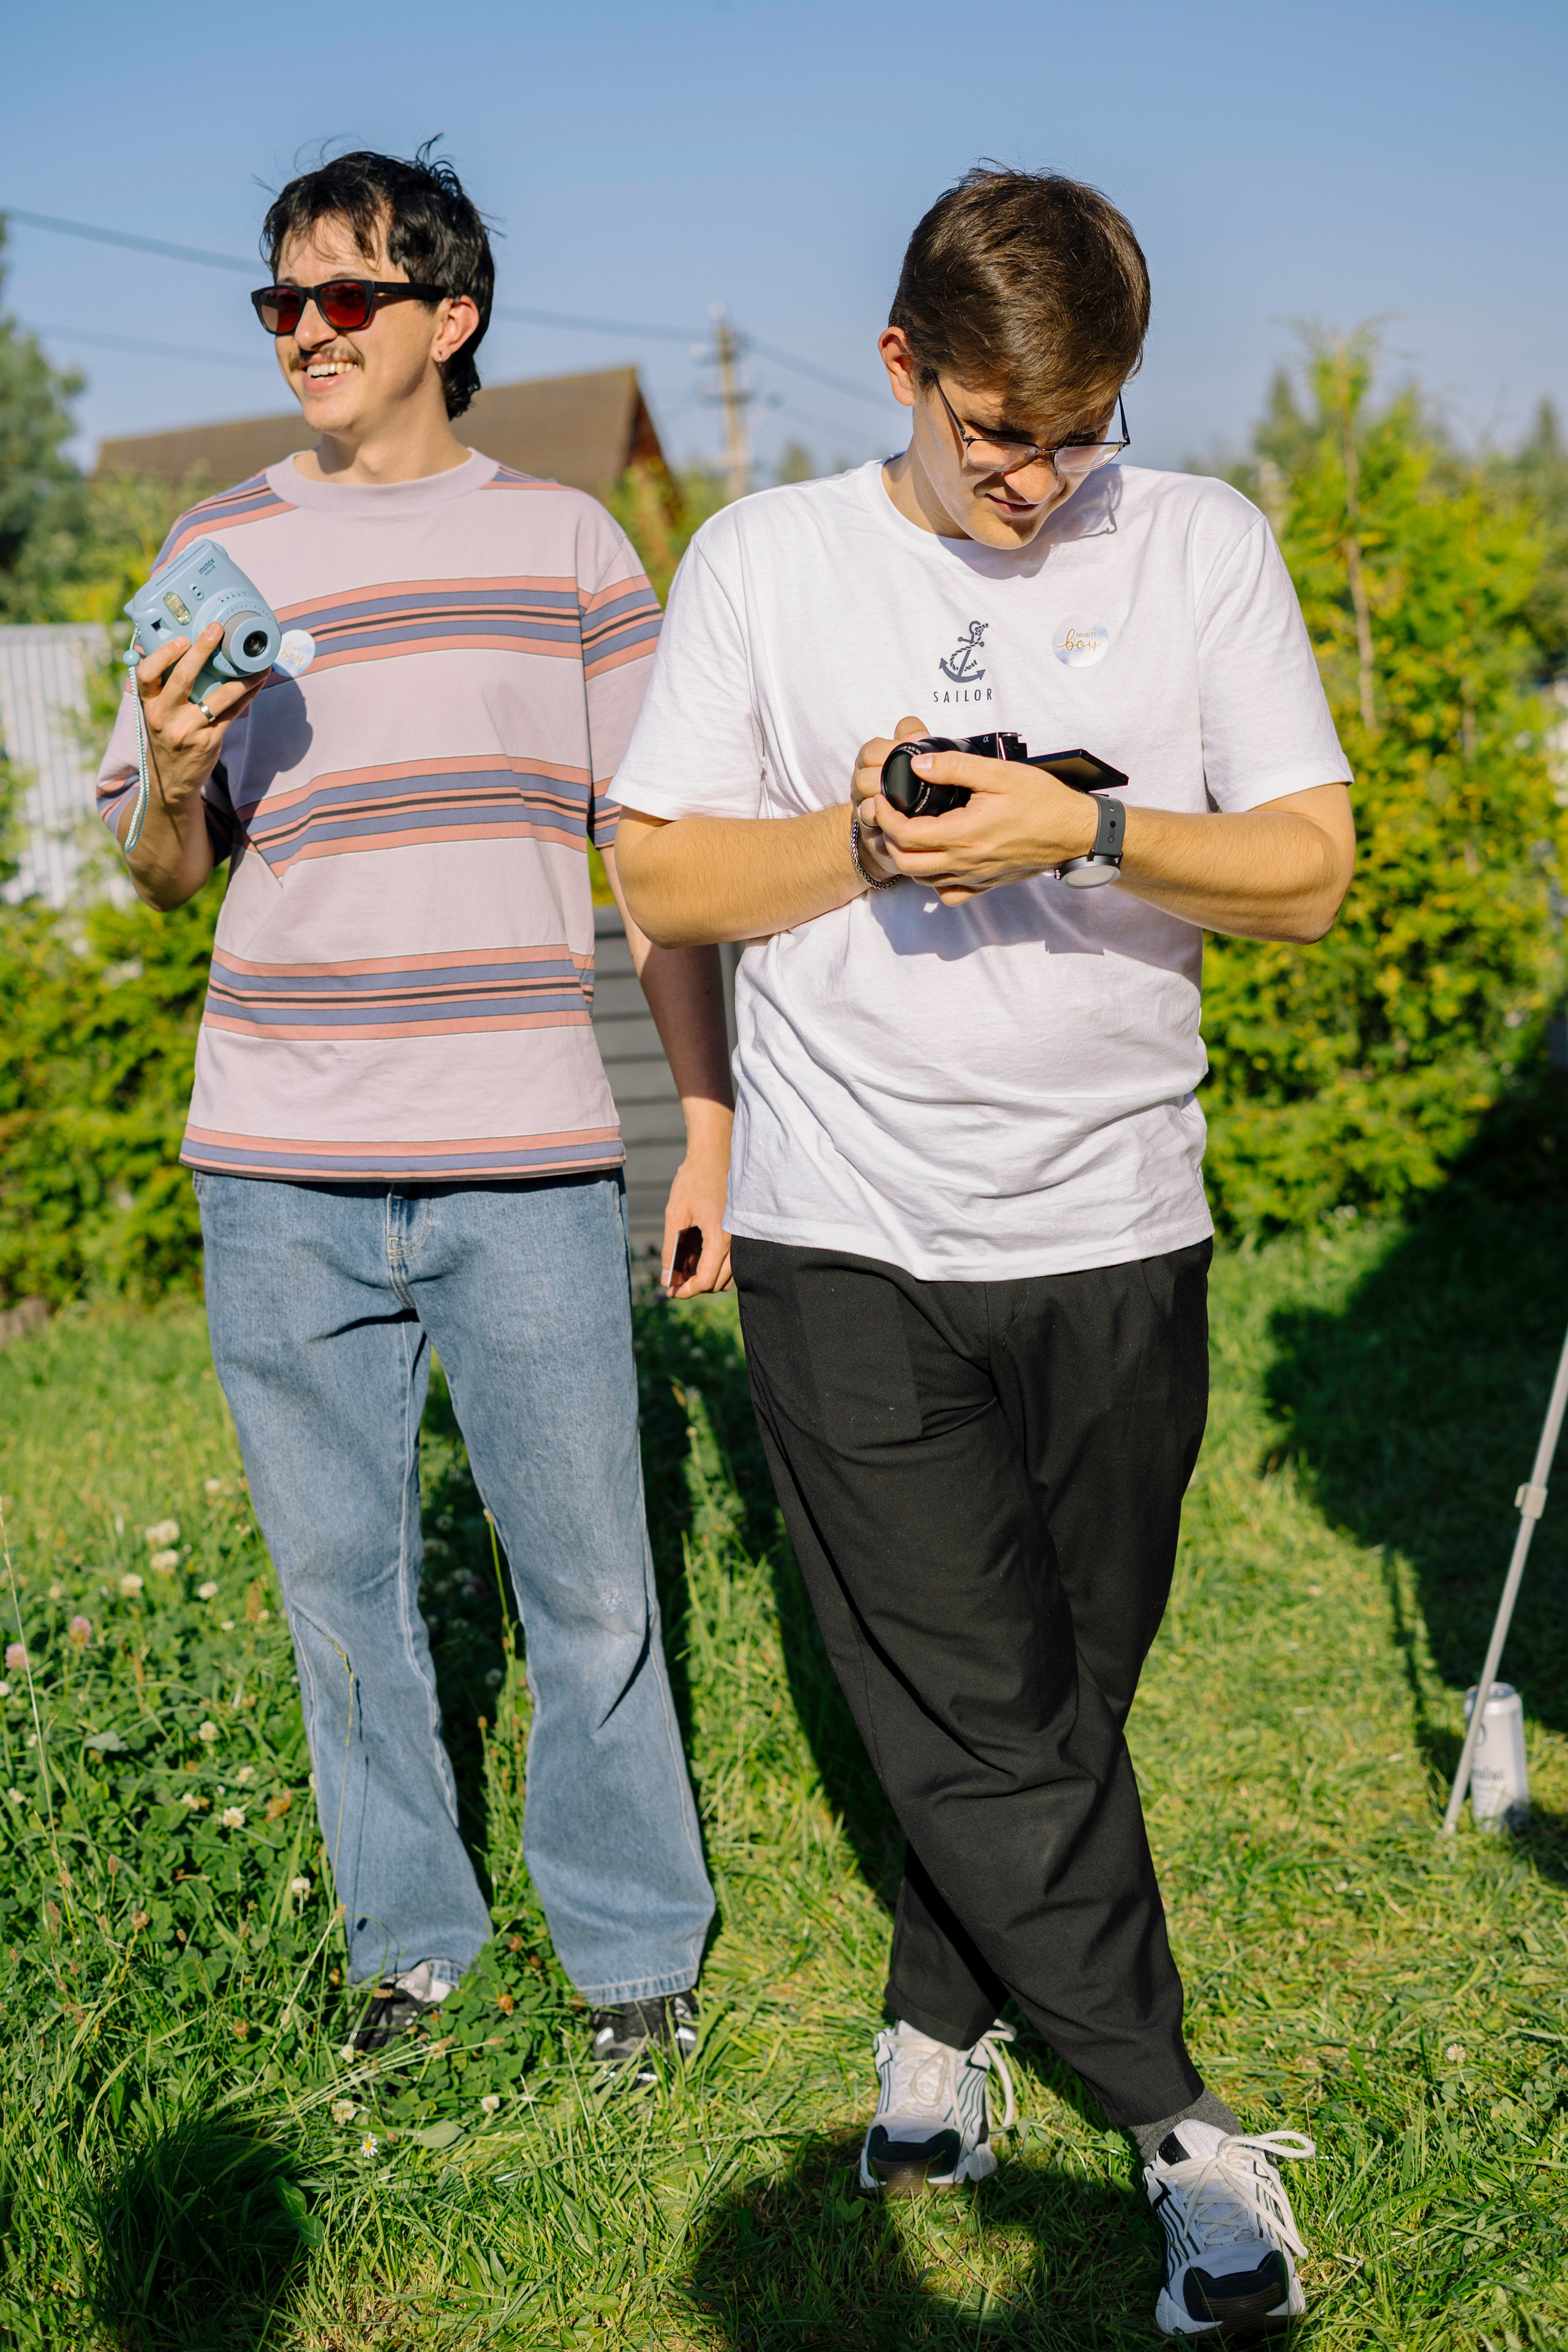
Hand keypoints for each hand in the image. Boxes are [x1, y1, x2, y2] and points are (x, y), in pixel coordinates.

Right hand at [130, 623, 265, 810]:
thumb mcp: (154, 713)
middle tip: (217, 630)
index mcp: (147, 705)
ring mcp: (187, 731)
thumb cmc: (165, 736)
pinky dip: (248, 694)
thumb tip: (174, 645)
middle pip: (182, 678)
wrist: (171, 780)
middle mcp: (163, 717)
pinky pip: (233, 712)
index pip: (146, 674)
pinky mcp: (209, 741)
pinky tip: (258, 680)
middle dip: (201, 650)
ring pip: (217, 697)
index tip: (181, 639)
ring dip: (240, 677)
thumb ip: (162, 686)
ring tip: (256, 659)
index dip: (163, 654)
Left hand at [660, 1120, 733, 1296]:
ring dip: (708, 1278)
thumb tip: (666, 1278)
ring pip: (728, 1275)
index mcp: (720, 1238)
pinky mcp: (742, 1231)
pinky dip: (717, 1266)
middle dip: (696, 1287)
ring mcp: (742, 1237)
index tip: (671, 1292)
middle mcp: (737, 1241)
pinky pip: (733, 1261)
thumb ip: (671, 1249)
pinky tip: (699, 1257)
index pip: (706, 1280)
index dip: (687, 1291)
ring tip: (685, 1269)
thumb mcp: (675, 1214)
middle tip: (675, 1282)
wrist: (715, 1153)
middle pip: (718, 1283)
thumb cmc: (694, 1180)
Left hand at [851, 714, 1097, 904]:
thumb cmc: (1042, 800)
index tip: (883, 799)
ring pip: (923, 880)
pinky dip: (933, 880)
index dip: (886, 817)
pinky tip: (937, 859)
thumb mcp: (999, 773)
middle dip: (889, 839)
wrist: (1075, 832)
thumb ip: (955, 767)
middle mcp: (965, 862)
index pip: (905, 835)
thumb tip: (918, 764)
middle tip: (889, 815)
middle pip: (906, 863)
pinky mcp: (987, 884)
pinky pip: (949, 894)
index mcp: (963, 834)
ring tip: (907, 832)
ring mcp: (975, 877)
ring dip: (907, 858)